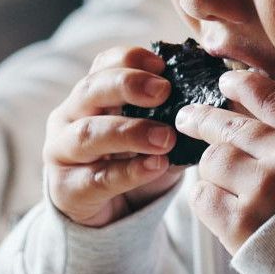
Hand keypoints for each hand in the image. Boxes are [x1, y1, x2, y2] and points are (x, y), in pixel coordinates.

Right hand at [44, 46, 182, 226]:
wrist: (103, 214)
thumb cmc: (129, 163)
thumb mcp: (147, 133)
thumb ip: (171, 115)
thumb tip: (212, 102)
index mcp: (91, 95)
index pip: (103, 64)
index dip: (131, 59)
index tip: (162, 65)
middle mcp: (69, 117)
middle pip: (90, 90)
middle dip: (127, 85)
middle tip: (164, 92)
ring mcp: (62, 152)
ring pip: (87, 134)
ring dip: (130, 132)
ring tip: (166, 137)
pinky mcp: (67, 189)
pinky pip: (98, 178)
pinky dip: (130, 171)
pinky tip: (157, 166)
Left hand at [176, 69, 274, 252]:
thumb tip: (248, 116)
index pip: (270, 97)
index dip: (241, 84)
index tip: (225, 82)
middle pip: (230, 126)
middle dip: (203, 119)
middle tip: (188, 118)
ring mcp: (262, 191)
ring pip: (212, 160)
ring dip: (210, 168)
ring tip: (215, 177)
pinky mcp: (239, 224)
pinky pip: (203, 196)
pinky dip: (205, 196)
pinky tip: (216, 201)